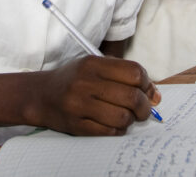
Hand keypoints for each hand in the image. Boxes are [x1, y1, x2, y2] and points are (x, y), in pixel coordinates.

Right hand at [27, 56, 159, 135]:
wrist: (40, 95)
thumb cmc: (73, 80)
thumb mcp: (94, 66)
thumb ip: (123, 75)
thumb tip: (155, 95)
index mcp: (92, 63)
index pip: (134, 72)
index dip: (146, 83)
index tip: (147, 90)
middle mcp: (85, 82)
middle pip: (131, 96)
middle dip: (144, 106)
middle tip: (143, 110)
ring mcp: (79, 104)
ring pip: (123, 117)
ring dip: (131, 120)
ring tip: (127, 117)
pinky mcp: (76, 125)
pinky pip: (109, 131)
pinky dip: (118, 130)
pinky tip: (114, 124)